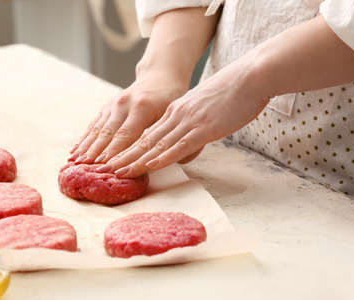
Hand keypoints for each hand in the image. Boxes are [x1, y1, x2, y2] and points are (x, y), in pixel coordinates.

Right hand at [69, 72, 187, 163]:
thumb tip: (154, 159)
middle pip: (107, 133)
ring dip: (86, 147)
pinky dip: (84, 139)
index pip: (126, 135)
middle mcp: (124, 104)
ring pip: (97, 129)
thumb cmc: (169, 99)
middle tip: (85, 168)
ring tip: (75, 162)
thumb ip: (160, 134)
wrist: (159, 77)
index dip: (115, 152)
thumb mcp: (169, 114)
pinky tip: (75, 150)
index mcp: (142, 107)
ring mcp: (113, 105)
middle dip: (95, 152)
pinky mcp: (107, 107)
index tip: (106, 167)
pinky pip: (94, 124)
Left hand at [97, 61, 269, 177]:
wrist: (249, 76)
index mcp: (176, 111)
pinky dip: (162, 157)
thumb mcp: (206, 107)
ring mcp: (188, 121)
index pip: (147, 134)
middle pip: (144, 140)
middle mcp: (176, 115)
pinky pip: (178, 145)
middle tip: (103, 169)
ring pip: (156, 144)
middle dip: (123, 156)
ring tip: (116, 172)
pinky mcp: (203, 127)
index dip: (129, 148)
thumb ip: (194, 122)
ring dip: (135, 160)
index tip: (114, 159)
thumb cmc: (233, 92)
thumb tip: (190, 138)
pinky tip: (149, 166)